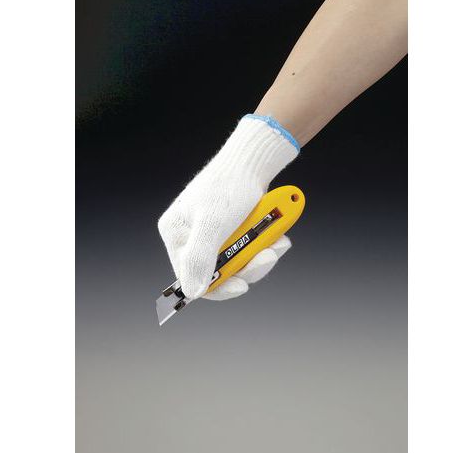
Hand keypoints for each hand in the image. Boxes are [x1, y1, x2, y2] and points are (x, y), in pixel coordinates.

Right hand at [158, 115, 298, 299]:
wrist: (254, 160)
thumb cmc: (230, 184)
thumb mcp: (212, 224)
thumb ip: (200, 259)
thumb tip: (192, 292)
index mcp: (176, 234)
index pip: (191, 277)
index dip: (219, 286)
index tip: (242, 285)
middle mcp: (191, 236)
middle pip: (220, 272)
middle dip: (248, 265)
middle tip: (267, 254)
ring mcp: (212, 233)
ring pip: (238, 262)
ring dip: (261, 254)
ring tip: (275, 238)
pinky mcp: (231, 229)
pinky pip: (248, 249)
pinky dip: (264, 244)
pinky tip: (275, 234)